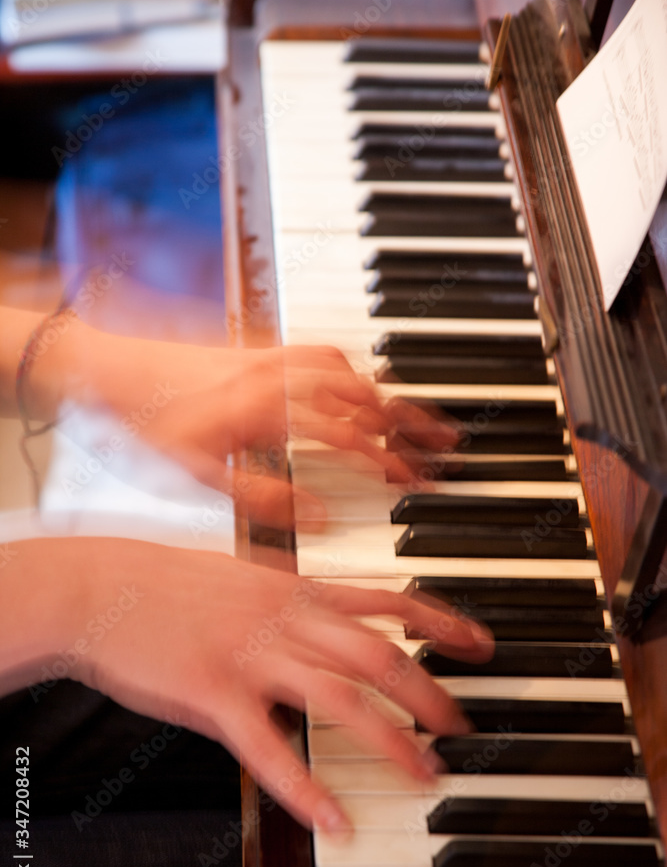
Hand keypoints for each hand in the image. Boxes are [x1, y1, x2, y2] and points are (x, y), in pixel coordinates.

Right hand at [66, 538, 492, 831]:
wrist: (100, 588)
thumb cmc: (166, 584)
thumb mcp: (240, 577)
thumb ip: (288, 602)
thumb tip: (326, 621)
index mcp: (294, 590)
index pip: (386, 599)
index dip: (440, 621)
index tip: (479, 642)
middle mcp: (284, 620)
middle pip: (378, 655)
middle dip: (429, 692)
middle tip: (460, 726)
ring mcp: (252, 655)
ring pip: (340, 698)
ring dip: (390, 738)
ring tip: (423, 772)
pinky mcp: (215, 694)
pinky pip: (271, 749)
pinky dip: (307, 789)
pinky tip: (335, 819)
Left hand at [78, 332, 461, 527]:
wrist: (102, 367)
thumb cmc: (142, 424)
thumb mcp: (197, 478)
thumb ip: (265, 500)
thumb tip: (323, 518)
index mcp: (271, 411)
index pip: (350, 437)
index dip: (389, 461)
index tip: (418, 481)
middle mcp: (280, 377)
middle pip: (365, 398)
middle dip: (410, 425)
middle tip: (446, 447)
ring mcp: (272, 358)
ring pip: (351, 372)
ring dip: (387, 396)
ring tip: (415, 418)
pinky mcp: (258, 349)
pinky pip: (323, 351)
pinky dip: (352, 369)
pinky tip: (357, 381)